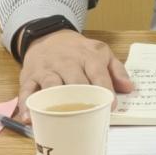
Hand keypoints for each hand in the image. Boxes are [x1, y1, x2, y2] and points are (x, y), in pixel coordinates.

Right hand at [15, 29, 133, 122]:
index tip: (110, 106)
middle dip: (82, 98)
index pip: (98, 72)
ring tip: (63, 117)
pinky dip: (27, 105)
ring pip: (52, 85)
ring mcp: (47, 69)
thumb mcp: (101, 52)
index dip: (105, 89)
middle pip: (75, 81)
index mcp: (88, 56)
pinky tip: (30, 118)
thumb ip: (117, 70)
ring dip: (56, 101)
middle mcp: (67, 62)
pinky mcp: (30, 77)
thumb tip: (129, 88)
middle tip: (88, 116)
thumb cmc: (78, 50)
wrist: (49, 36)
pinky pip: (27, 91)